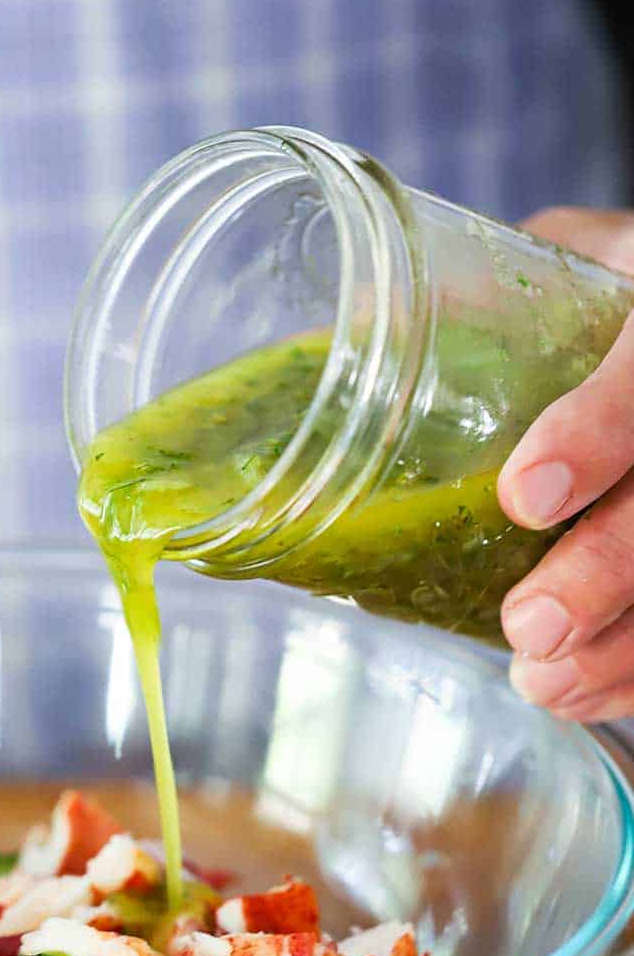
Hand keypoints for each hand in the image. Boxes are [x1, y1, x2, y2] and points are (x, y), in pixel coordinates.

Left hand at [497, 208, 633, 721]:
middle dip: (604, 572)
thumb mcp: (554, 263)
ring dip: (623, 646)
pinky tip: (581, 692)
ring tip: (543, 681)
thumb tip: (349, 331)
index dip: (598, 431)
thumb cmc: (604, 288)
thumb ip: (475, 296)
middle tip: (529, 628)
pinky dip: (633, 668)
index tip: (526, 495)